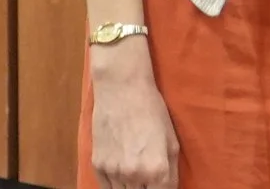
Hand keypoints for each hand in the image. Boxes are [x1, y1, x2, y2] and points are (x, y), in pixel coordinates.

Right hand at [88, 40, 179, 188]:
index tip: (163, 187)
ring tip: (137, 177)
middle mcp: (134, 175)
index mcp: (157, 170)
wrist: (121, 91)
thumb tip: (168, 188)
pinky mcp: (97, 166)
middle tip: (150, 180)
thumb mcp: (172, 141)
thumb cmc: (152, 111)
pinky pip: (106, 188)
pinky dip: (115, 186)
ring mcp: (113, 172)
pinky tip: (122, 177)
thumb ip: (171, 171)